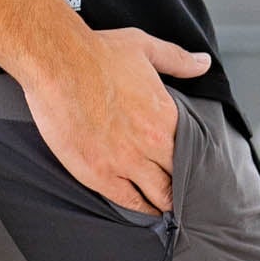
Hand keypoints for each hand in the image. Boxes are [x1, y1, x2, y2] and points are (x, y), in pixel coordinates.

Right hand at [22, 27, 211, 212]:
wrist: (56, 62)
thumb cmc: (96, 53)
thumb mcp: (145, 48)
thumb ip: (178, 60)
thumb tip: (203, 63)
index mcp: (165, 116)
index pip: (192, 152)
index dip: (195, 163)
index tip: (194, 168)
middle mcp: (150, 144)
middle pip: (179, 178)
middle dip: (183, 186)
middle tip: (186, 194)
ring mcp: (125, 162)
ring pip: (158, 195)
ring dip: (165, 202)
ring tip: (169, 208)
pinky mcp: (98, 174)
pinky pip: (128, 202)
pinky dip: (141, 209)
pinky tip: (146, 212)